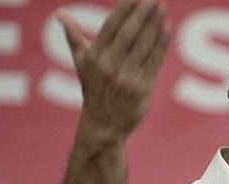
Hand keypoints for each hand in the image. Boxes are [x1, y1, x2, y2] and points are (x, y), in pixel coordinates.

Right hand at [58, 0, 170, 141]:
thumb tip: (61, 14)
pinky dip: (160, 45)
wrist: (103, 127)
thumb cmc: (93, 91)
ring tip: (162, 6)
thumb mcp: (81, 65)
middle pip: (128, 34)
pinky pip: (153, 62)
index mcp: (94, 57)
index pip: (111, 27)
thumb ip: (73, 38)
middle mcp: (109, 66)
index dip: (124, 10)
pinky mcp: (142, 88)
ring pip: (142, 46)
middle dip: (141, 14)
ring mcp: (126, 78)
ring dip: (154, 25)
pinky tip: (166, 28)